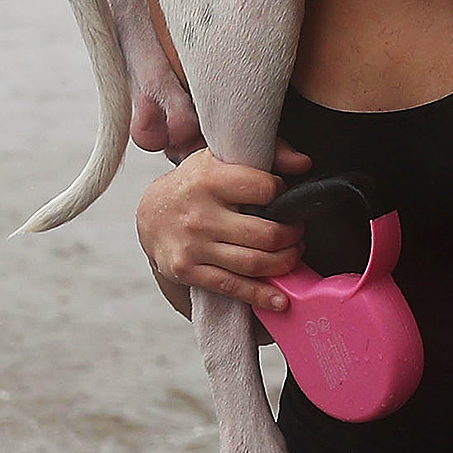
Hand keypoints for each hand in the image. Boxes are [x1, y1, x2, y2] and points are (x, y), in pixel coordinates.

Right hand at [137, 143, 313, 317]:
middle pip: (266, 234)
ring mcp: (193, 246)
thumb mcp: (222, 159)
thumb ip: (268, 154)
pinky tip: (280, 299)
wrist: (150, 215)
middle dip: (292, 236)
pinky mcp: (188, 271)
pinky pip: (233, 287)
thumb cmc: (194, 184)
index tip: (284, 198)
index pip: (265, 189)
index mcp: (209, 179)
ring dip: (284, 263)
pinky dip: (261, 296)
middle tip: (297, 233)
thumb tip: (303, 164)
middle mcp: (200, 214)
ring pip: (255, 263)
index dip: (283, 194)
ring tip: (291, 254)